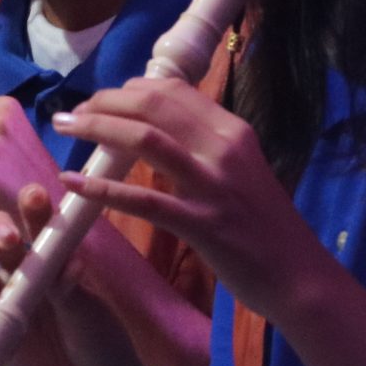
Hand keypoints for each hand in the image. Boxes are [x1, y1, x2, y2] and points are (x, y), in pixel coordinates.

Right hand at [0, 185, 169, 365]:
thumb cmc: (101, 341)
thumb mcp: (89, 313)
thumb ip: (70, 291)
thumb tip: (67, 263)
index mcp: (51, 260)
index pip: (38, 227)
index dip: (33, 210)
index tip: (33, 194)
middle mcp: (23, 275)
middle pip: (1, 244)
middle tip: (5, 237)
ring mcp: (4, 306)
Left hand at [49, 78, 325, 313]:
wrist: (298, 275)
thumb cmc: (264, 226)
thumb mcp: (239, 171)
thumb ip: (204, 147)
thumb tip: (156, 127)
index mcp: (232, 131)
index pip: (173, 91)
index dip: (129, 89)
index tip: (102, 100)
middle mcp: (224, 148)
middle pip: (154, 104)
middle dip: (106, 101)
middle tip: (74, 112)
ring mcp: (214, 186)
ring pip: (146, 139)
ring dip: (99, 127)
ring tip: (66, 127)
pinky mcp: (203, 225)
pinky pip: (144, 201)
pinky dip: (103, 190)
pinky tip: (72, 185)